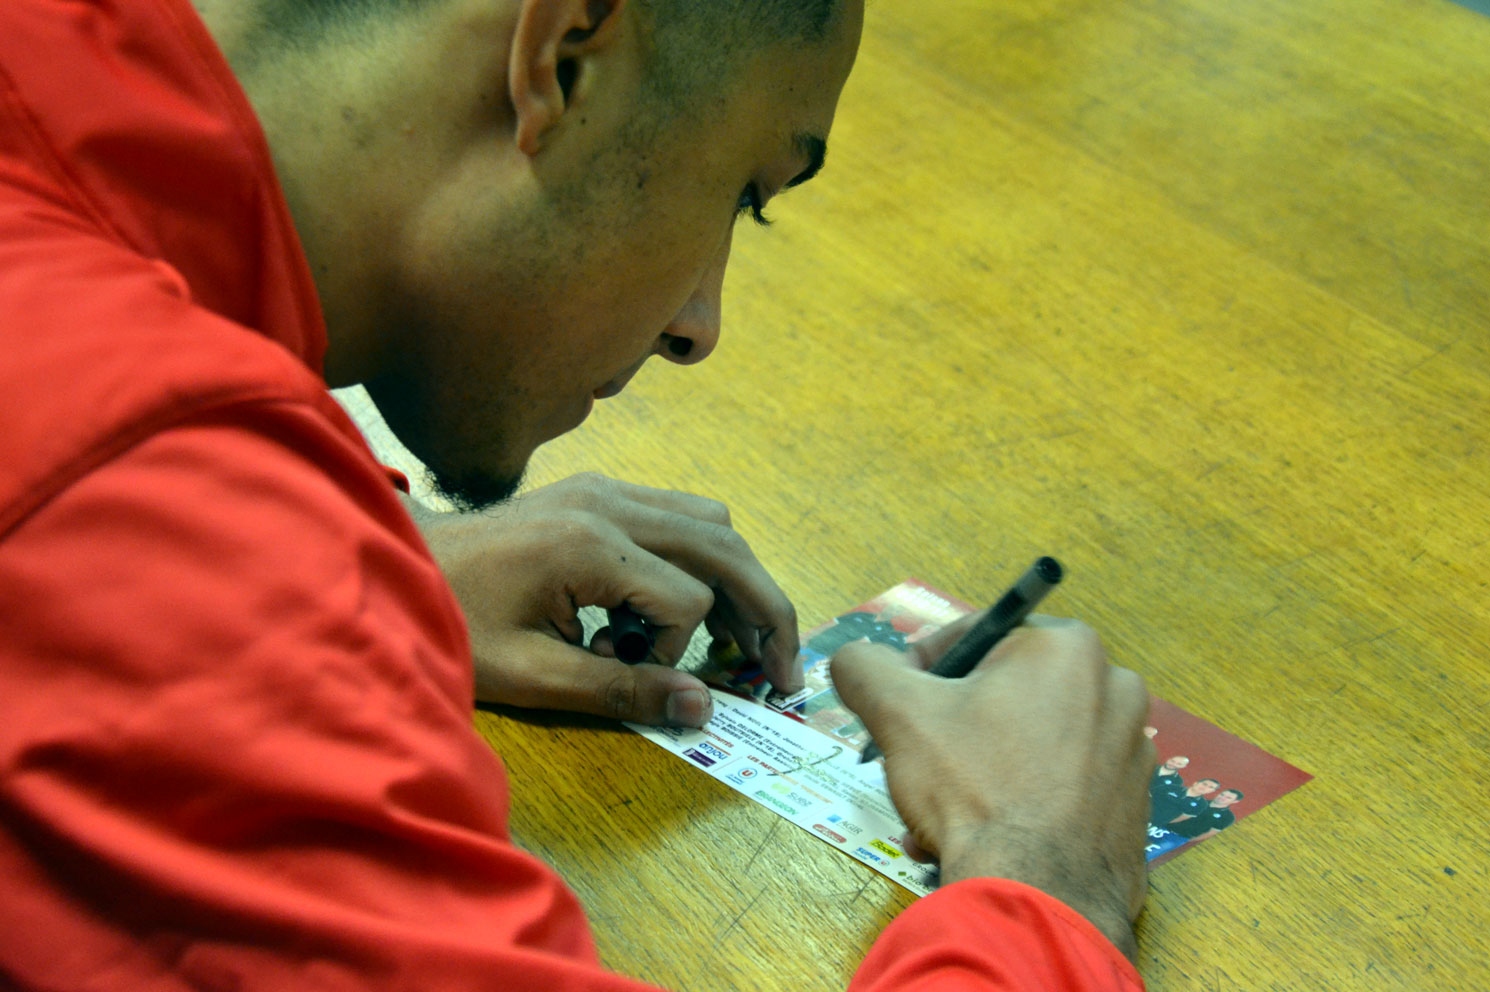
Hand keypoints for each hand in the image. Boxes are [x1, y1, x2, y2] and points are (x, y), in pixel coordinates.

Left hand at [409, 473, 799, 726]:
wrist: (395, 570)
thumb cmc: (452, 625)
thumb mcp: (531, 675)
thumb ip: (621, 691)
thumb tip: (702, 710)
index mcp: (588, 546)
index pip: (687, 596)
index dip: (677, 650)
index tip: (631, 673)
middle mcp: (607, 503)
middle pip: (723, 546)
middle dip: (762, 609)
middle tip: (780, 670)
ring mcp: (602, 489)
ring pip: (710, 522)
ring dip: (736, 579)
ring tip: (734, 639)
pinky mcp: (594, 491)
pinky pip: (676, 514)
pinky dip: (699, 559)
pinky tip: (680, 603)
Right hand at [831, 615, 1153, 959]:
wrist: (1038, 894)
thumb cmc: (972, 786)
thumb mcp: (899, 713)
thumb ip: (865, 666)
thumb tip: (855, 658)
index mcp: (1068, 648)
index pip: (976, 637)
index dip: (924, 669)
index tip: (898, 706)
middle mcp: (1115, 688)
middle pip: (1006, 695)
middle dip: (954, 729)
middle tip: (918, 764)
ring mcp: (1132, 752)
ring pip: (1033, 745)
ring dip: (982, 770)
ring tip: (941, 814)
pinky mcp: (1134, 807)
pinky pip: (1063, 789)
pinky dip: (1023, 803)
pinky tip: (985, 836)